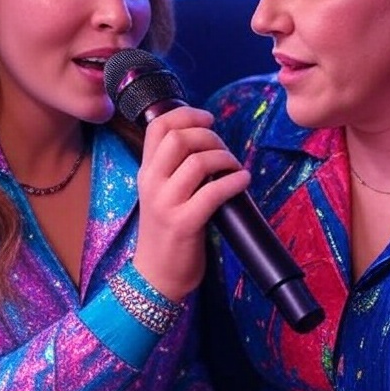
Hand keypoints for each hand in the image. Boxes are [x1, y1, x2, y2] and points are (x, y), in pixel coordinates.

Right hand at [132, 106, 249, 300]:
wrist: (156, 276)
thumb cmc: (167, 233)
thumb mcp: (162, 194)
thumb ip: (175, 169)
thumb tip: (208, 143)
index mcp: (146, 172)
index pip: (158, 126)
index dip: (186, 114)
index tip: (208, 118)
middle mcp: (151, 183)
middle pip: (179, 137)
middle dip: (209, 136)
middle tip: (224, 150)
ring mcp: (166, 203)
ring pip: (197, 162)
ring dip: (224, 158)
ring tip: (235, 168)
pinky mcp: (184, 223)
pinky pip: (213, 192)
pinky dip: (234, 181)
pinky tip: (243, 181)